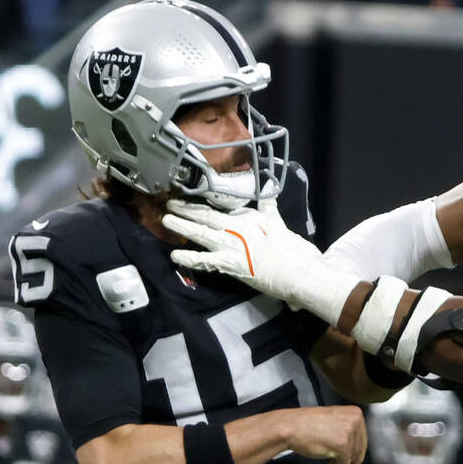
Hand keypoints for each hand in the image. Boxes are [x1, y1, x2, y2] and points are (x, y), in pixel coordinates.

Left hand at [163, 198, 318, 297]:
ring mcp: (230, 247)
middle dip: (186, 209)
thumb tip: (269, 193)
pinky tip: (175, 255)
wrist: (296, 270)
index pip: (220, 206)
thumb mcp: (278, 222)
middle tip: (169, 202)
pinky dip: (190, 258)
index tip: (189, 194)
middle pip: (206, 216)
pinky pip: (205, 261)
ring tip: (166, 219)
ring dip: (182, 226)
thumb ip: (269, 208)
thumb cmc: (291, 248)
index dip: (203, 200)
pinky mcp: (229, 265)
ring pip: (201, 233)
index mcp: (247, 217)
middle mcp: (235, 229)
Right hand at [280, 405, 366, 463]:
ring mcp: (348, 433)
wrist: (291, 427)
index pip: (362, 436)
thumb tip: (353, 450)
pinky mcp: (342, 447)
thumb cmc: (305, 424)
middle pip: (358, 448)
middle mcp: (354, 421)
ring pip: (349, 457)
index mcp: (354, 413)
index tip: (357, 458)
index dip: (358, 450)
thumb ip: (344, 430)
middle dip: (351, 460)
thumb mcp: (332, 420)